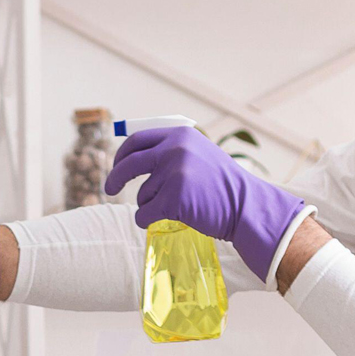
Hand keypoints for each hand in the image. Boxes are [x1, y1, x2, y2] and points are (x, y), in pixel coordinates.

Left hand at [104, 126, 310, 278]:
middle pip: (129, 164)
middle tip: (109, 189)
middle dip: (115, 177)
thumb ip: (172, 150)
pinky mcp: (173, 199)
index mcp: (180, 135)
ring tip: (176, 207)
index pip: (138, 140)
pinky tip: (166, 219)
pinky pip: (144, 214)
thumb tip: (135, 156)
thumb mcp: (200, 154)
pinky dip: (147, 220)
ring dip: (150, 205)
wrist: (245, 206)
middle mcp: (175, 150)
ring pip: (141, 195)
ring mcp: (173, 174)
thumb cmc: (222, 185)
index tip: (116, 165)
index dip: (122, 154)